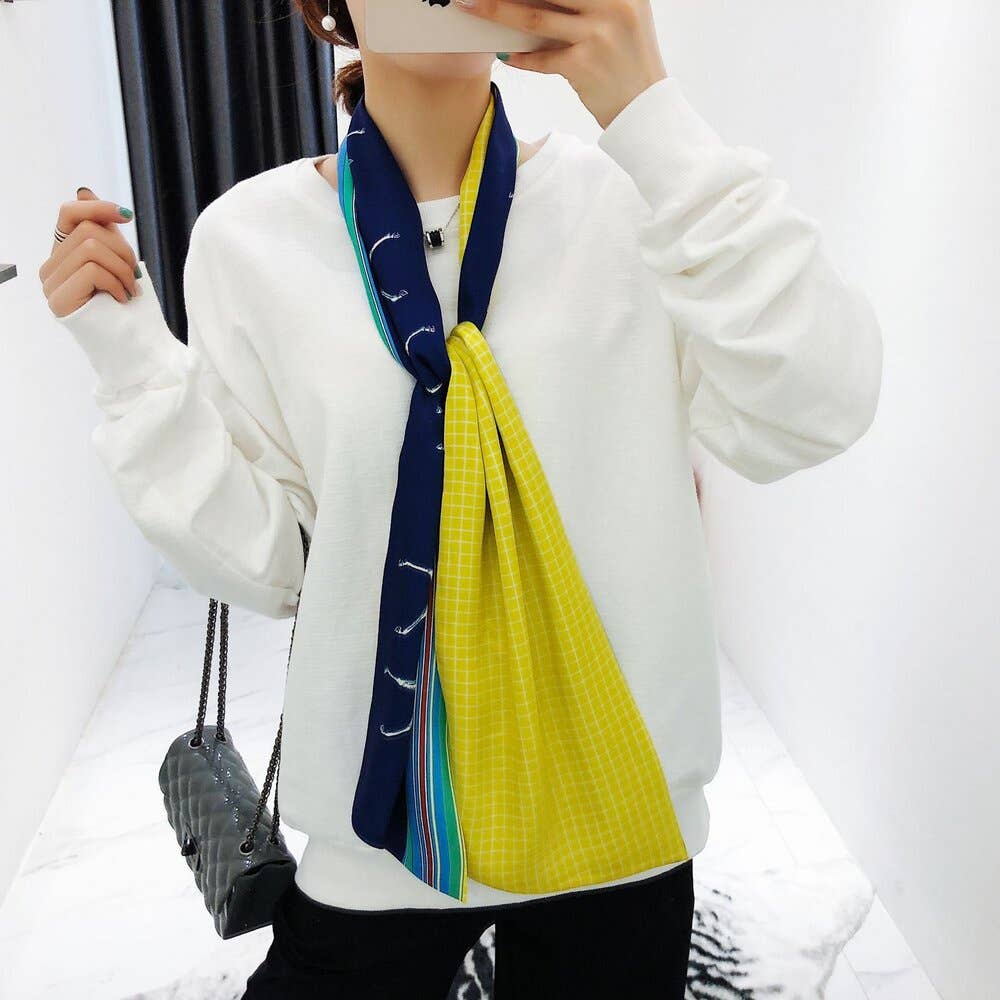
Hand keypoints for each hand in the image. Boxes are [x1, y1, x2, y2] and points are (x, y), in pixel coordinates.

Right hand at [39, 188, 141, 317]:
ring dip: (122, 268)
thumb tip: (83, 190)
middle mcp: (50, 269)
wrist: (138, 349)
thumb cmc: (131, 309)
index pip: (68, 214)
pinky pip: (92, 270)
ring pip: (90, 247)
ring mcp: (51, 285)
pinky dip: (116, 283)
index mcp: (63, 256)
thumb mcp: (118, 262)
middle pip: (86, 230)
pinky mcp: (59, 300)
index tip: (127, 216)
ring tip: (131, 289)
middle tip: (135, 277)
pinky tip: (122, 299)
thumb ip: (101, 232)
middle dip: (122, 249)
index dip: (98, 207)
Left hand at [455, 0, 666, 128]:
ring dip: (498, 12)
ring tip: (473, 6)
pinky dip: (522, 57)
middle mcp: (612, 4)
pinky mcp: (583, 65)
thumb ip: (590, 1)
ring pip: (535, 17)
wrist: (644, 107)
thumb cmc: (629, 60)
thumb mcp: (623, 15)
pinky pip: (541, 58)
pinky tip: (507, 54)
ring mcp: (597, 34)